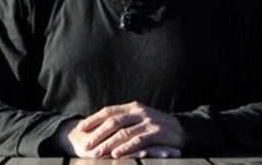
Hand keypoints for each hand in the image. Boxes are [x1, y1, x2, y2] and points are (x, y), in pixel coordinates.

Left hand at [58, 101, 186, 157]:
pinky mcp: (156, 132)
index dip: (94, 119)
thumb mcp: (140, 118)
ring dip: (108, 144)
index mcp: (133, 107)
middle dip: (97, 134)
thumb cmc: (156, 126)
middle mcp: (139, 112)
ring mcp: (148, 121)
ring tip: (97, 153)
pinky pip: (138, 140)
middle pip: (113, 121)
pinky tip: (116, 154)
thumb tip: (102, 126)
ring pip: (123, 132)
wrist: (182, 130)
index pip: (109, 111)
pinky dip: (126, 148)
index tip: (80, 128)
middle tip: (85, 145)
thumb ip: (124, 120)